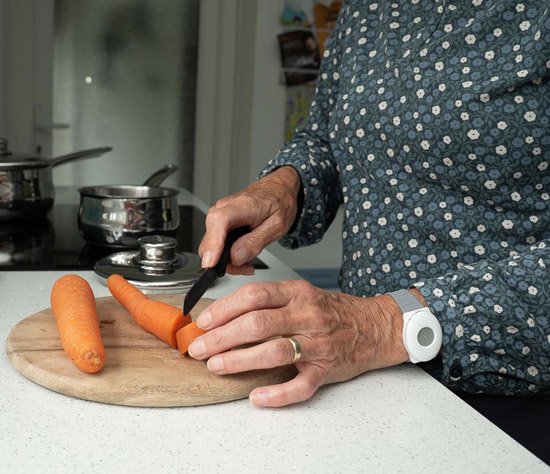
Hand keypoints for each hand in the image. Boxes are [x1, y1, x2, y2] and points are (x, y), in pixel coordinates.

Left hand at [187, 280, 410, 406]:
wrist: (374, 326)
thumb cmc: (331, 311)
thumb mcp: (302, 294)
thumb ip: (269, 302)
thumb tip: (224, 316)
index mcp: (297, 294)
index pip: (254, 296)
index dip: (224, 308)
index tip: (204, 322)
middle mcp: (307, 315)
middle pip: (258, 324)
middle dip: (222, 337)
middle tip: (199, 348)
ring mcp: (318, 344)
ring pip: (275, 352)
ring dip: (240, 360)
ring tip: (217, 366)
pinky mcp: (327, 370)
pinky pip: (301, 385)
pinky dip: (277, 394)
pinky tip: (257, 397)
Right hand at [198, 166, 300, 274]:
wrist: (277, 189)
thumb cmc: (278, 202)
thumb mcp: (276, 226)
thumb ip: (255, 242)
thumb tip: (236, 257)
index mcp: (239, 206)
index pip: (218, 222)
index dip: (212, 244)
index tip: (211, 263)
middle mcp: (223, 209)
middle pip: (210, 241)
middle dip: (225, 261)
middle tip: (246, 267)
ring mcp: (219, 216)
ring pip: (212, 246)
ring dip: (227, 260)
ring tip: (248, 263)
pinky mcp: (220, 223)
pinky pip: (217, 243)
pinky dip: (227, 254)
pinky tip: (242, 255)